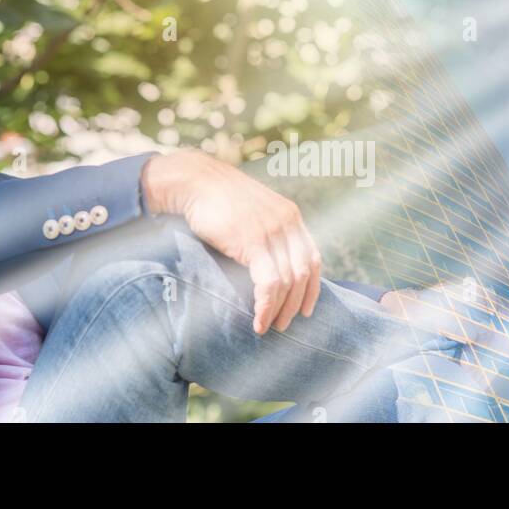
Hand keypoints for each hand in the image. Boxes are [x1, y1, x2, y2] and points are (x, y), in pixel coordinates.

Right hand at [142, 150, 321, 334]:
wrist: (195, 181)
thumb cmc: (217, 199)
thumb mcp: (253, 212)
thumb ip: (267, 232)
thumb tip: (268, 262)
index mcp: (291, 216)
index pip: (313, 257)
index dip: (312, 287)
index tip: (305, 309)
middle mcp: (287, 223)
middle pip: (303, 273)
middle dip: (295, 304)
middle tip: (284, 325)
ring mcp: (272, 231)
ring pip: (288, 281)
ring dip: (279, 310)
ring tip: (268, 327)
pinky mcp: (254, 242)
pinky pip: (269, 282)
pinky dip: (266, 305)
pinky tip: (258, 320)